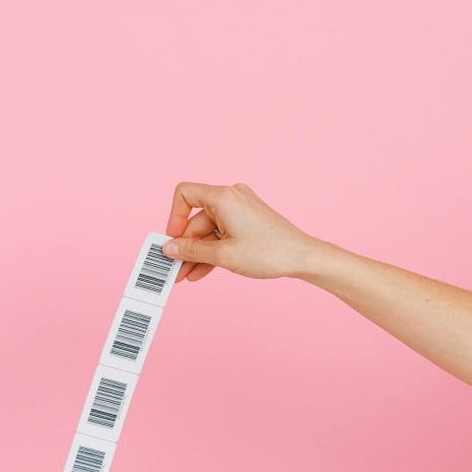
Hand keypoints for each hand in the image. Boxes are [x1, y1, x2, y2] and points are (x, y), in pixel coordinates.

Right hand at [162, 181, 320, 283]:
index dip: (174, 218)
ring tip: (185, 276)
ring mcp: (240, 210)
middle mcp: (231, 198)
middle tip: (174, 270)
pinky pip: (221, 235)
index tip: (172, 242)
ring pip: (208, 231)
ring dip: (196, 253)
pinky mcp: (246, 223)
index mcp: (223, 197)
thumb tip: (168, 249)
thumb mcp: (223, 255)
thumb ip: (191, 251)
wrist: (302, 258)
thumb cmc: (268, 252)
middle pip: (196, 219)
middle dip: (184, 246)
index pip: (185, 195)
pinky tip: (201, 272)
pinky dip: (211, 251)